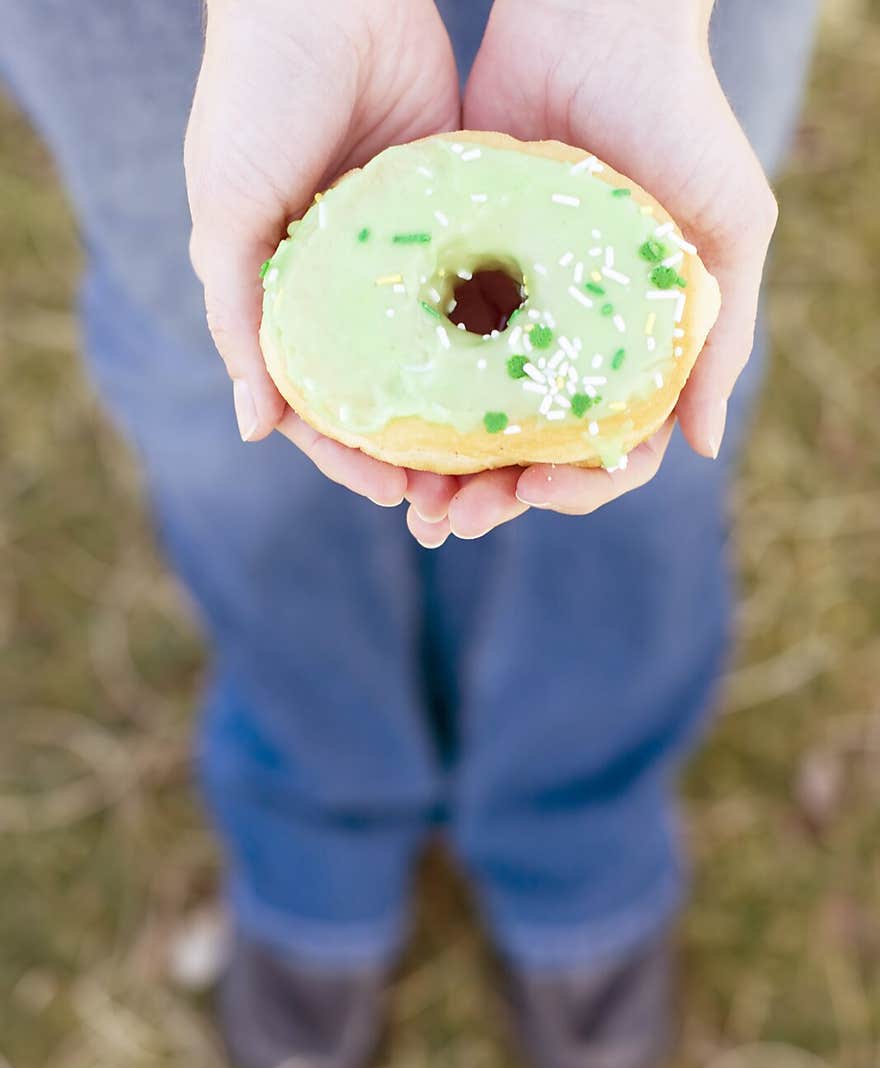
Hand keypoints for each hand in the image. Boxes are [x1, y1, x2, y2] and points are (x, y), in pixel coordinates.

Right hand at [184, 0, 459, 507]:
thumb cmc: (254, 98)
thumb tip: (256, 429)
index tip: (395, 494)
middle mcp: (350, 292)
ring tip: (507, 458)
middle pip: (390, 396)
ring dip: (470, 413)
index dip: (352, 457)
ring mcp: (407, 259)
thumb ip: (237, 318)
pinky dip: (505, 336)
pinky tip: (536, 376)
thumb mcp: (225, 211)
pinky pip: (486, 291)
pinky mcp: (457, 218)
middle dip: (421, 453)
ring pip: (445, 358)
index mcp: (286, 300)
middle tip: (463, 499)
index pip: (320, 406)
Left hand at [410, 0, 775, 544]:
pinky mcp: (457, 272)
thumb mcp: (730, 228)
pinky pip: (429, 349)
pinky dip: (409, 395)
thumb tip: (699, 448)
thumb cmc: (681, 118)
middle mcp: (570, 340)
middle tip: (453, 521)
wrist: (597, 19)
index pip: (612, 447)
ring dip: (443, 468)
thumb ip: (722, 337)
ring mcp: (512, 312)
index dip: (579, 487)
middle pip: (531, 449)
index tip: (539, 495)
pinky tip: (380, 423)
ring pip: (473, 417)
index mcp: (636, 347)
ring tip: (410, 498)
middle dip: (495, 496)